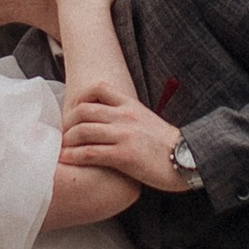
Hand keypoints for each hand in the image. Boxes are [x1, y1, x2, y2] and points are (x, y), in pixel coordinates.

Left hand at [61, 90, 189, 192]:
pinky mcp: (123, 155)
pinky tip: (66, 160)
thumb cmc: (166, 145)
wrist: (187, 159)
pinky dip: (73, 156)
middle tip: (62, 134)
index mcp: (130, 105)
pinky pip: (90, 152)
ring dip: (67, 140)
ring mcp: (123, 135)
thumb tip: (108, 119)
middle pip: (84, 111)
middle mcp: (124, 116)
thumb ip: (127, 116)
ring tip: (62, 148)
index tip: (72, 112)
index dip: (79, 98)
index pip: (99, 88)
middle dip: (67, 122)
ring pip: (83, 131)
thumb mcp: (146, 120)